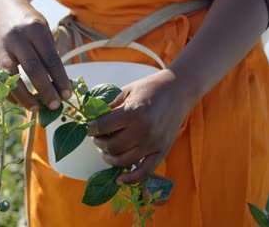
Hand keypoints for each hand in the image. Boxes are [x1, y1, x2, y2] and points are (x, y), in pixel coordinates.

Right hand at [0, 1, 71, 110]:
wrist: (2, 8)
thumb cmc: (29, 24)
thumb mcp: (43, 31)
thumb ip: (49, 54)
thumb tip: (59, 86)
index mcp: (35, 29)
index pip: (51, 59)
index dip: (60, 79)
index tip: (67, 95)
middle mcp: (16, 38)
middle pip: (32, 68)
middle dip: (45, 90)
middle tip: (55, 106)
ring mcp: (0, 48)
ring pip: (11, 77)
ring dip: (24, 96)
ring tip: (35, 109)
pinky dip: (9, 94)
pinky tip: (20, 103)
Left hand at [88, 70, 195, 184]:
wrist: (179, 90)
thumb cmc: (150, 89)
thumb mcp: (126, 91)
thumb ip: (109, 107)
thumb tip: (91, 119)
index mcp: (133, 112)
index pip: (102, 127)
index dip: (91, 128)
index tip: (90, 127)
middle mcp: (144, 131)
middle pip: (111, 147)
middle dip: (99, 142)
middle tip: (98, 137)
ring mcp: (154, 143)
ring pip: (123, 161)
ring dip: (109, 158)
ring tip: (106, 150)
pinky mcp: (162, 151)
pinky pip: (145, 172)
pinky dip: (131, 179)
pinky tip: (119, 179)